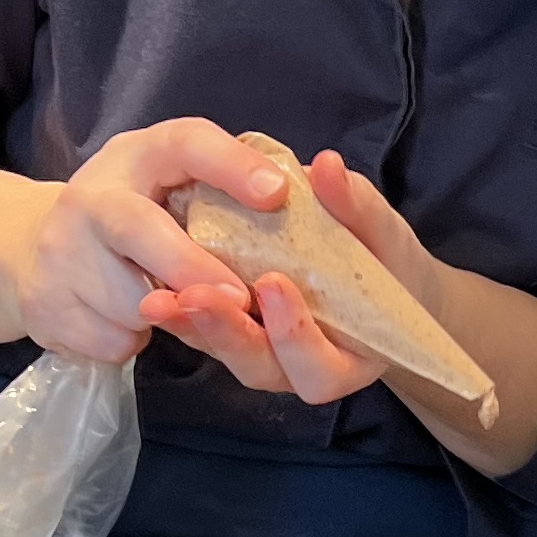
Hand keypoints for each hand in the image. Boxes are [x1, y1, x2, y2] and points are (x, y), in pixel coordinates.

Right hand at [12, 118, 288, 363]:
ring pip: (130, 300)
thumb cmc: (134, 211)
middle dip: (190, 265)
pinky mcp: (46, 306)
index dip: (229, 166)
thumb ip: (226, 183)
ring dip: (168, 314)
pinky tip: (133, 323)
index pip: (184, 144)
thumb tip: (316, 187)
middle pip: (136, 228)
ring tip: (174, 303)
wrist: (28, 251)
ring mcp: (60, 253)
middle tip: (240, 294)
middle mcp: (91, 196)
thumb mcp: (170, 180)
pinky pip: (112, 340)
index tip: (277, 192)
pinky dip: (134, 341)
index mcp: (138, 155)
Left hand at [138, 149, 429, 404]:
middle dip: (227, 333)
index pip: (321, 370)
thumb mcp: (380, 231)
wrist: (373, 270)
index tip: (274, 283)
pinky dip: (180, 312)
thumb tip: (326, 166)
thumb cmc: (384, 257)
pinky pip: (202, 331)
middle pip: (262, 368)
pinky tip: (153, 284)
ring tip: (159, 296)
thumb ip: (355, 207)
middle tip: (195, 295)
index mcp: (351, 358)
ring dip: (191, 325)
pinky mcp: (232, 333)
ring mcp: (264, 354)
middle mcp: (302, 368)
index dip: (296, 336)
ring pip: (224, 353)